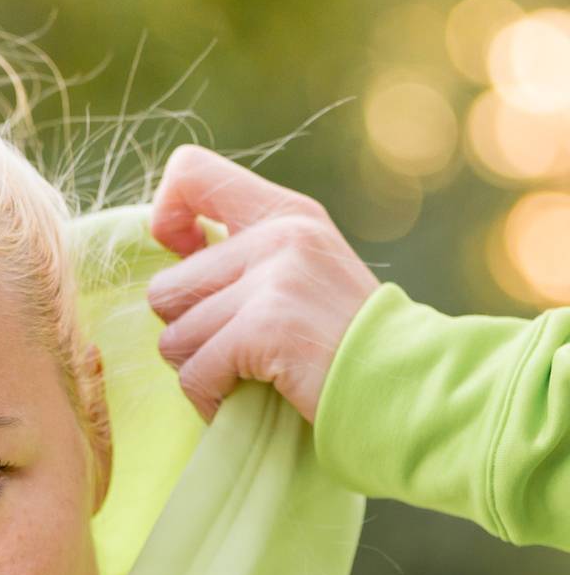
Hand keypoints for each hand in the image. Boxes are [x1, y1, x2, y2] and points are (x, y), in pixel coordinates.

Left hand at [144, 144, 380, 426]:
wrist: (410, 387)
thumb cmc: (345, 345)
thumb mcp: (301, 273)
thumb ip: (242, 256)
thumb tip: (167, 255)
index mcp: (284, 213)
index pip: (189, 172)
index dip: (164, 217)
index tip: (182, 254)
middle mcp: (278, 235)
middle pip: (164, 289)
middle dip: (189, 335)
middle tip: (241, 352)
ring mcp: (274, 279)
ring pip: (173, 339)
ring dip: (203, 372)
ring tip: (253, 376)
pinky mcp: (267, 327)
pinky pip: (195, 373)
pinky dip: (212, 401)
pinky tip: (248, 401)